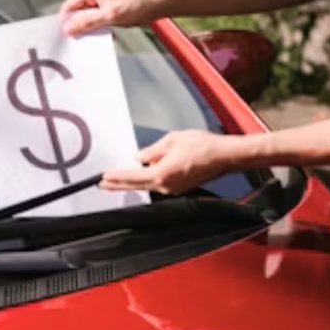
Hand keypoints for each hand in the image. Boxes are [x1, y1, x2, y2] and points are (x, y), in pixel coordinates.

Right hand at [59, 0, 161, 36]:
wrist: (155, 5)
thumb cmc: (135, 5)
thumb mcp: (108, 15)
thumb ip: (87, 22)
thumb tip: (67, 29)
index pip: (69, 7)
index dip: (66, 22)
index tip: (66, 38)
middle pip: (76, 13)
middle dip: (79, 27)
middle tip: (81, 41)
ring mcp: (99, 0)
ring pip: (85, 19)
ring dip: (90, 30)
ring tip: (95, 38)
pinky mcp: (105, 8)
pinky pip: (95, 21)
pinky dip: (98, 29)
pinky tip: (106, 35)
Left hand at [101, 130, 250, 194]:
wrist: (226, 156)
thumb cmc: (204, 146)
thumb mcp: (173, 140)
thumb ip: (153, 150)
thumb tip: (140, 157)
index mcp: (161, 173)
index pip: (132, 176)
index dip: (116, 176)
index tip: (103, 176)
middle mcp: (166, 186)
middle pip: (136, 185)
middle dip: (118, 184)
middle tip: (103, 184)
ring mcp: (173, 189)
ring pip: (147, 186)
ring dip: (132, 182)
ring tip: (116, 181)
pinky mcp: (180, 188)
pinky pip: (158, 184)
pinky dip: (146, 180)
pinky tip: (141, 176)